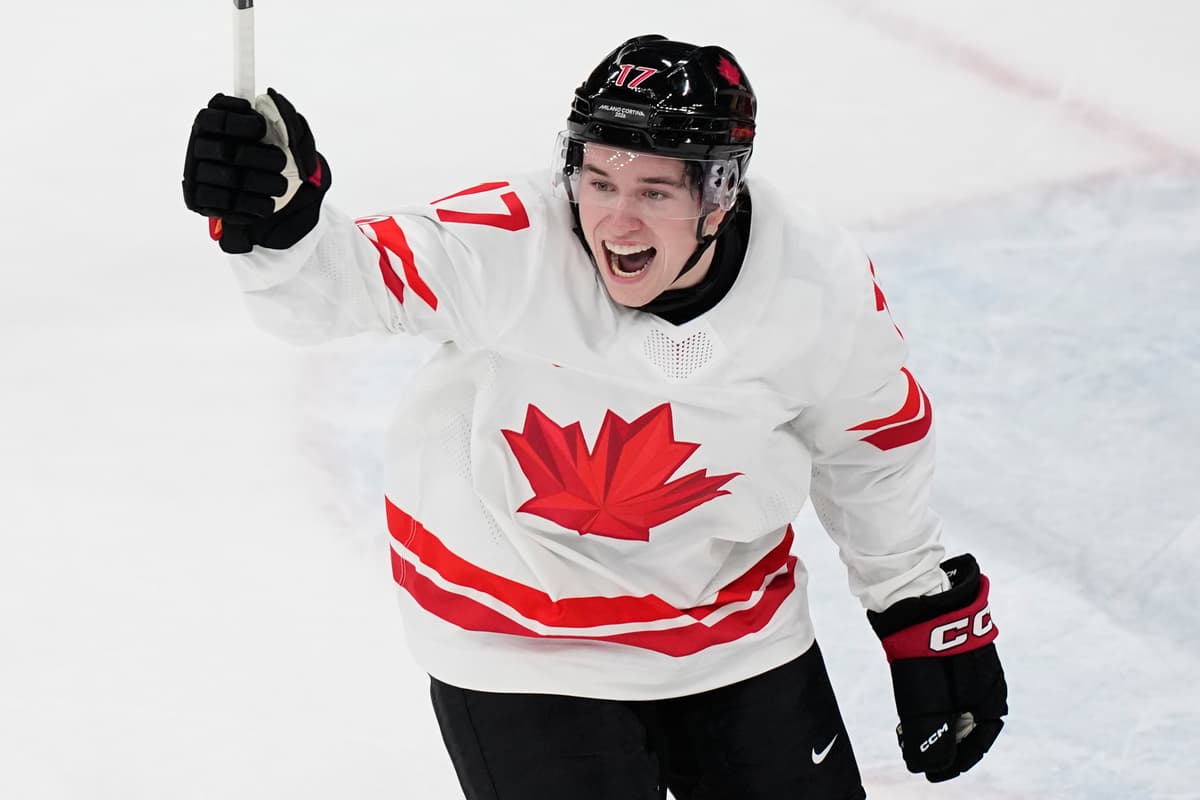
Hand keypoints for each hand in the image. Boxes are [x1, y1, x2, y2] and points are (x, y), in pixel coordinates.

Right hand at [182, 88, 329, 252]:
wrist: (268, 188)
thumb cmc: (270, 150)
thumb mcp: (281, 129)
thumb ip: (281, 113)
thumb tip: (274, 99)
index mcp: (209, 122)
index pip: (216, 119)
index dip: (240, 123)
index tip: (262, 128)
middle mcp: (198, 146)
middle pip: (225, 151)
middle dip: (261, 157)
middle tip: (281, 161)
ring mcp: (196, 174)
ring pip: (230, 179)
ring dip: (264, 182)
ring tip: (281, 184)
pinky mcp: (202, 201)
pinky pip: (227, 204)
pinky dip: (255, 203)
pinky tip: (269, 201)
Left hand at [867, 554, 1007, 781]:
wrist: (914, 594)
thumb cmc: (927, 649)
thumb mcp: (926, 703)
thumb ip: (929, 738)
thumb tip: (926, 767)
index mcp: (991, 693)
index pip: (982, 737)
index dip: (960, 759)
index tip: (936, 772)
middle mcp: (986, 675)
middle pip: (970, 719)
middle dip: (947, 740)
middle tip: (920, 752)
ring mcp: (969, 655)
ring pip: (957, 697)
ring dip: (938, 717)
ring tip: (911, 730)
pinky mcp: (950, 640)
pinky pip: (946, 677)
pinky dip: (932, 695)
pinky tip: (913, 697)